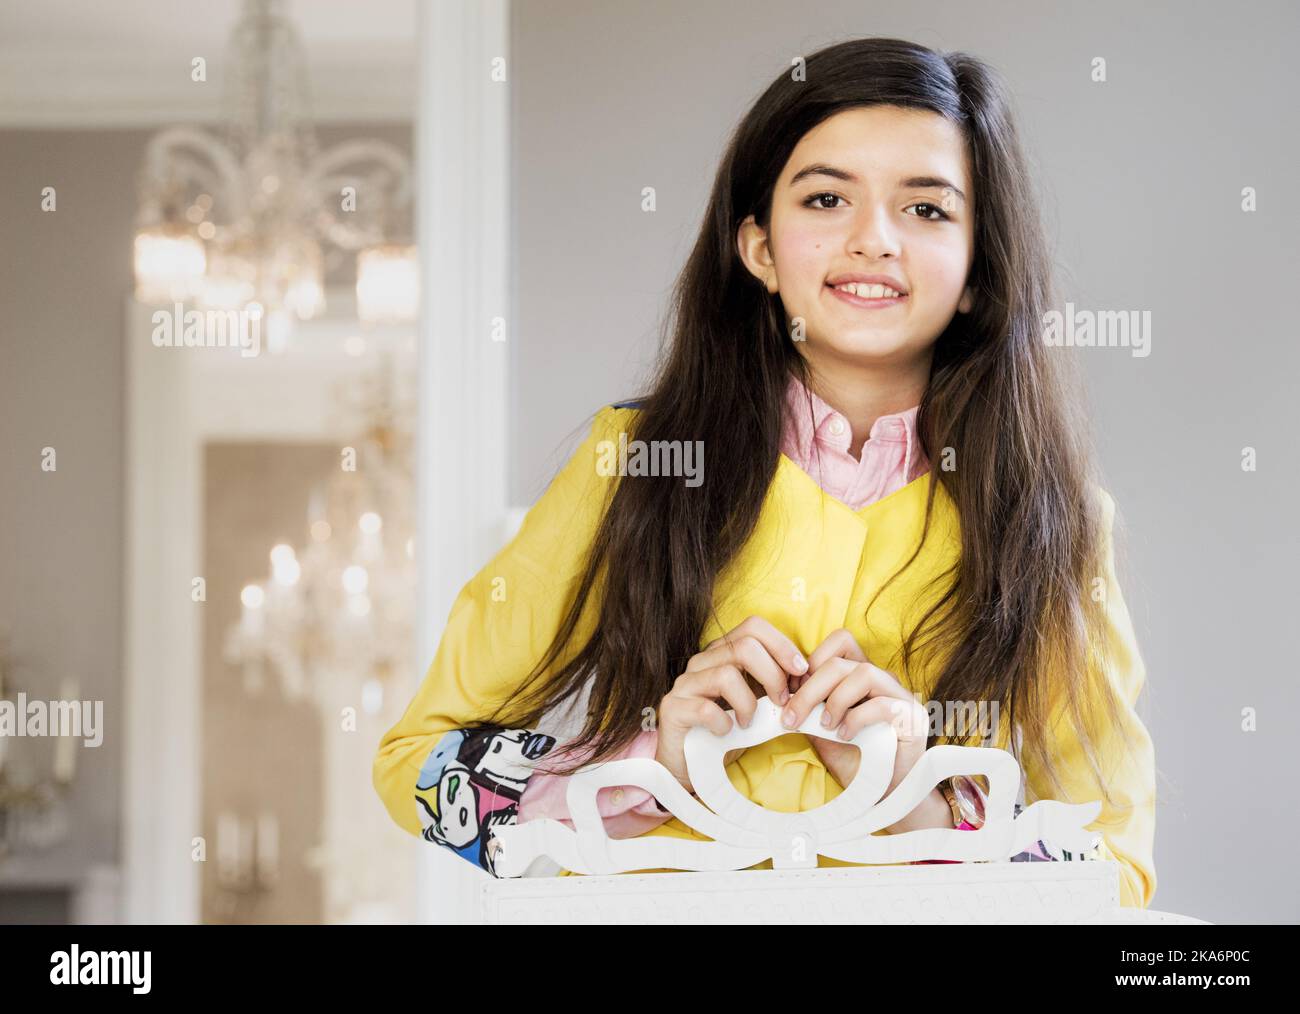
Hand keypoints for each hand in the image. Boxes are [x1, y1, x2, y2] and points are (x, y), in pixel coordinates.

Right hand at [654, 615, 807, 792]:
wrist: (691, 765)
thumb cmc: (728, 731)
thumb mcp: (758, 703)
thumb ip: (775, 686)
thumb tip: (805, 676)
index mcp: (722, 653)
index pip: (753, 627)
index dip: (782, 645)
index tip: (801, 671)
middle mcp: (701, 662)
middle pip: (744, 646)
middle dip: (773, 674)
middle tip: (781, 702)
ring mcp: (685, 684)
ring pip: (726, 675)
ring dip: (749, 704)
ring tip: (750, 723)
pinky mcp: (672, 709)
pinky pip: (705, 709)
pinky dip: (724, 723)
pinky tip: (727, 732)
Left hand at [782, 629, 931, 816]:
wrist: (884, 795)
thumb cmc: (855, 761)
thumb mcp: (823, 733)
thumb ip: (809, 711)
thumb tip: (782, 697)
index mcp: (861, 677)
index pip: (839, 643)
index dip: (810, 662)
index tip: (789, 693)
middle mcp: (882, 680)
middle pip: (842, 662)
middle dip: (810, 689)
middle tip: (791, 718)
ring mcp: (900, 696)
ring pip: (864, 673)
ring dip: (835, 699)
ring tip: (825, 726)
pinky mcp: (913, 718)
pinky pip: (882, 704)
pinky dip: (856, 718)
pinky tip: (845, 735)